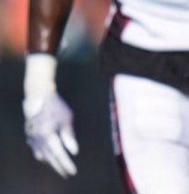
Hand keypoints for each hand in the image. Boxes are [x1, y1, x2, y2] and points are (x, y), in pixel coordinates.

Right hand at [23, 53, 78, 177]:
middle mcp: (37, 139)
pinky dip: (44, 154)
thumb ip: (69, 136)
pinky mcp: (30, 136)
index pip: (58, 154)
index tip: (72, 172)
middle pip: (50, 157)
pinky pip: (37, 150)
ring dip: (51, 161)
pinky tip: (49, 156)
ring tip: (61, 166)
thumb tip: (74, 152)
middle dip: (59, 167)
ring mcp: (32, 138)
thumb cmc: (56, 107)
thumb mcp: (66, 119)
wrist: (38, 97)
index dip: (65, 164)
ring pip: (42, 155)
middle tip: (68, 174)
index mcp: (47, 134)